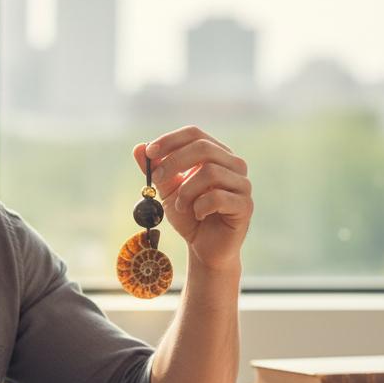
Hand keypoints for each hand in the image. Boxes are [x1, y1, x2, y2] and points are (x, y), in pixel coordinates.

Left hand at [132, 126, 251, 271]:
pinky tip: (198, 215)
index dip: (170, 140)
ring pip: (210, 172)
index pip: (195, 134)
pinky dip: (199, 207)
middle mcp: (234, 164)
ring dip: (186, 191)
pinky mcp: (245, 205)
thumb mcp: (167, 190)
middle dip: (174, 162)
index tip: (149, 153)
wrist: (204, 248)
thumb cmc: (189, 215)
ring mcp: (242, 184)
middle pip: (203, 148)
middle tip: (157, 179)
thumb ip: (156, 169)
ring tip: (180, 206)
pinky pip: (217, 197)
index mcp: (216, 154)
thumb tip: (139, 147)